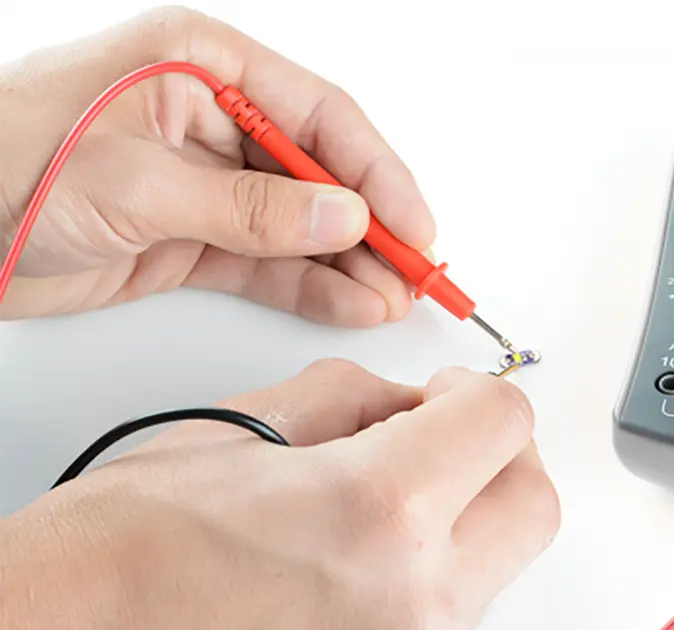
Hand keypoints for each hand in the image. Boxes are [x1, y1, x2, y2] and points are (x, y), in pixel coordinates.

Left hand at [0, 7, 433, 323]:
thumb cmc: (5, 164)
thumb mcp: (137, 181)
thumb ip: (250, 206)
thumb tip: (344, 215)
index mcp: (201, 65)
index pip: (319, 115)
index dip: (377, 172)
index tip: (414, 225)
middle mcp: (211, 118)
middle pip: (320, 171)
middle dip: (371, 225)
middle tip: (415, 271)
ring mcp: (204, 182)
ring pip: (298, 223)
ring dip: (347, 262)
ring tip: (391, 299)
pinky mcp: (190, 236)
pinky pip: (265, 260)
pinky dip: (307, 285)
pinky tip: (348, 303)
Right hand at [0, 361, 558, 629]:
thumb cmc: (116, 556)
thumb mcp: (242, 430)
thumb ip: (354, 402)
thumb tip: (409, 404)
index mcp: (377, 514)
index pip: (502, 425)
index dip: (477, 390)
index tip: (442, 394)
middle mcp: (410, 606)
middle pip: (532, 506)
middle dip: (499, 455)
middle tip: (444, 434)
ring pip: (497, 565)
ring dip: (466, 514)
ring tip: (384, 495)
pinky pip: (449, 614)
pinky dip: (431, 569)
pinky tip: (363, 551)